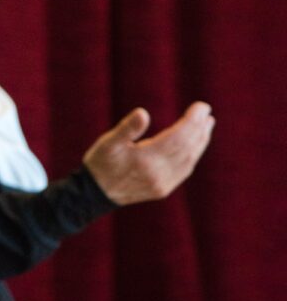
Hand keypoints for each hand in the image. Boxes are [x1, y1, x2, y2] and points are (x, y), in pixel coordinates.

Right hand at [83, 102, 214, 204]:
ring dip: (200, 141)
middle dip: (199, 128)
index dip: (191, 121)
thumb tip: (143, 112)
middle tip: (205, 111)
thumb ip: (127, 128)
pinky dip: (192, 155)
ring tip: (206, 125)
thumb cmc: (100, 163)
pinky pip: (184, 170)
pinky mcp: (162, 189)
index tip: (201, 106)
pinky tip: (195, 146)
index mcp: (146, 160)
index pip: (178, 137)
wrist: (94, 194)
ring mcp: (163, 184)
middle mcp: (159, 174)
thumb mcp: (108, 142)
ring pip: (189, 160)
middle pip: (187, 148)